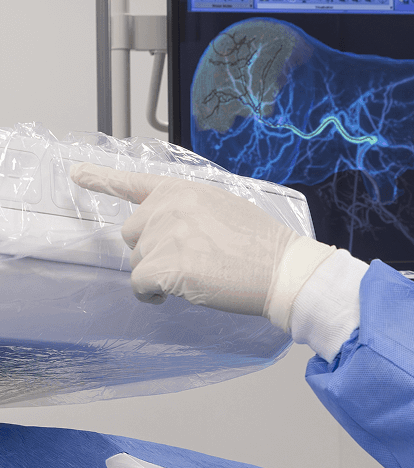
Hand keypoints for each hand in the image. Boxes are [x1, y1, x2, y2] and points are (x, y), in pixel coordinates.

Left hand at [70, 164, 307, 319]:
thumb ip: (189, 211)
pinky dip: (151, 294)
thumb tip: (170, 233)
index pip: (133, 181)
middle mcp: (167, 207)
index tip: (77, 173)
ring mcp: (164, 235)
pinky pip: (139, 285)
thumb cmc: (261, 244)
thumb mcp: (223, 207)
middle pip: (132, 233)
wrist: (281, 268)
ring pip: (137, 262)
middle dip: (152, 249)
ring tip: (195, 276)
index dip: (102, 178)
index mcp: (183, 189)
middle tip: (188, 260)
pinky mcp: (164, 266)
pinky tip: (174, 294)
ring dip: (158, 273)